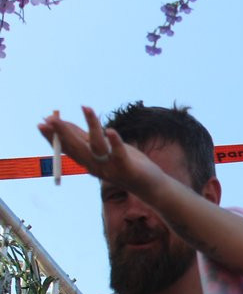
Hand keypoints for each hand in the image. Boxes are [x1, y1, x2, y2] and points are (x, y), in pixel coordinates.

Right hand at [38, 106, 164, 195]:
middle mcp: (96, 167)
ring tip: (86, 108)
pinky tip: (110, 130)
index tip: (42, 123)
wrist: (150, 185)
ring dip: (91, 126)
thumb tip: (64, 123)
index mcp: (89, 163)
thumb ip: (86, 138)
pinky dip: (114, 142)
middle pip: (77, 148)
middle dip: (63, 132)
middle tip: (51, 118)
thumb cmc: (126, 163)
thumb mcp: (103, 150)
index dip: (54, 137)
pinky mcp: (127, 168)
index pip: (67, 149)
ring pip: (97, 146)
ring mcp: (111, 168)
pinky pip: (118, 153)